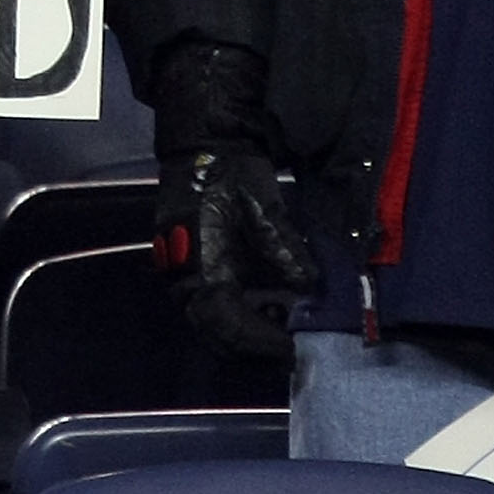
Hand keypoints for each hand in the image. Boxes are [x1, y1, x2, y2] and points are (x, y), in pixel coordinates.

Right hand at [146, 36, 319, 360]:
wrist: (201, 141)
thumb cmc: (227, 169)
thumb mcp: (260, 203)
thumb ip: (281, 246)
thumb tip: (308, 285)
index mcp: (198, 262)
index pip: (226, 321)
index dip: (260, 340)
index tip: (293, 349)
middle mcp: (185, 277)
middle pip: (216, 333)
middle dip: (254, 348)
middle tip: (293, 352)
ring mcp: (185, 275)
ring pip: (215, 325)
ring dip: (249, 335)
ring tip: (286, 334)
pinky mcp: (196, 267)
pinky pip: (217, 307)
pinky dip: (244, 317)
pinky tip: (273, 310)